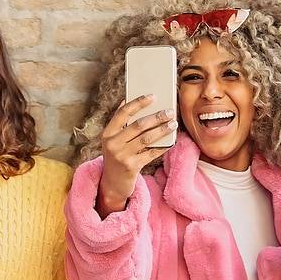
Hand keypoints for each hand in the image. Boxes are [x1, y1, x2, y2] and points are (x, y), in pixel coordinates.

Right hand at [96, 96, 172, 215]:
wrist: (112, 183)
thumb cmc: (116, 156)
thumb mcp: (113, 140)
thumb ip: (120, 123)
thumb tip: (128, 99)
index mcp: (107, 133)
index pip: (123, 113)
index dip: (138, 103)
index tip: (152, 96)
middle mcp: (113, 144)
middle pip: (138, 125)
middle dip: (156, 117)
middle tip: (169, 112)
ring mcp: (122, 156)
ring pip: (146, 138)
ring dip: (162, 130)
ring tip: (173, 124)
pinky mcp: (132, 167)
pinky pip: (151, 153)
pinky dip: (162, 146)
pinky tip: (171, 140)